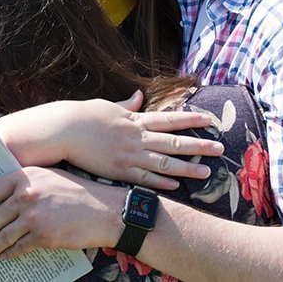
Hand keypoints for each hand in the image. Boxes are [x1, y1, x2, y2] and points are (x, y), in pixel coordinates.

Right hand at [0, 91, 223, 189]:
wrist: (63, 130)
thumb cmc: (83, 116)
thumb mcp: (107, 107)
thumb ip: (125, 106)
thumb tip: (137, 97)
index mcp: (135, 120)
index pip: (169, 119)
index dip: (191, 119)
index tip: (209, 119)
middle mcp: (136, 137)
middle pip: (173, 143)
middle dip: (199, 146)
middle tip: (220, 148)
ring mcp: (128, 155)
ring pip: (163, 164)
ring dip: (186, 169)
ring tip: (206, 173)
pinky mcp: (118, 171)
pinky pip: (144, 179)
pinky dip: (161, 182)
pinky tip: (176, 185)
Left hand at [0, 166, 123, 260]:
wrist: (104, 210)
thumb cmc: (79, 192)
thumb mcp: (50, 178)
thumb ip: (27, 183)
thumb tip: (4, 198)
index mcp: (25, 177)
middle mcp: (26, 194)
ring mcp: (33, 216)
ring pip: (2, 236)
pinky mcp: (42, 236)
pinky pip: (18, 248)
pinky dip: (10, 254)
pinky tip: (6, 257)